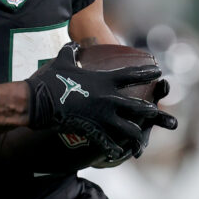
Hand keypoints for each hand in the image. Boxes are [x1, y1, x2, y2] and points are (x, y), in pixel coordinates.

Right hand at [25, 42, 173, 160]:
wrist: (38, 101)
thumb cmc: (50, 79)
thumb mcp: (62, 60)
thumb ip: (71, 52)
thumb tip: (73, 45)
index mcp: (104, 80)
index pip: (132, 74)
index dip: (147, 73)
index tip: (159, 72)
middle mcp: (109, 99)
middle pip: (138, 107)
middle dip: (150, 111)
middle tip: (155, 112)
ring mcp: (103, 117)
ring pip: (129, 129)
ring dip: (136, 134)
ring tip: (141, 140)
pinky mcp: (93, 130)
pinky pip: (109, 143)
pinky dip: (114, 149)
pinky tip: (119, 153)